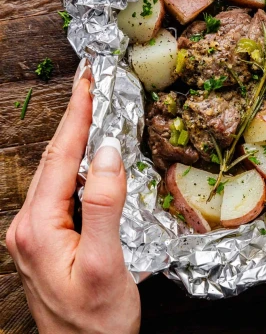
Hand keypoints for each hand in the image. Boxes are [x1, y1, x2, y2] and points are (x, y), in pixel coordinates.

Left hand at [6, 59, 140, 333]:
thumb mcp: (106, 264)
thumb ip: (106, 206)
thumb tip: (108, 152)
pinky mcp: (50, 237)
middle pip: (55, 158)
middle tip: (89, 82)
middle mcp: (30, 224)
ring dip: (76, 137)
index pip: (62, 156)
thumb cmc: (97, 322)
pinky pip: (65, 188)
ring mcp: (38, 231)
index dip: (76, 115)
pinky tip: (92, 154)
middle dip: (74, 117)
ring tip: (92, 108)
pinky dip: (80, 162)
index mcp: (38, 227)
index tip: (87, 81)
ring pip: (59, 172)